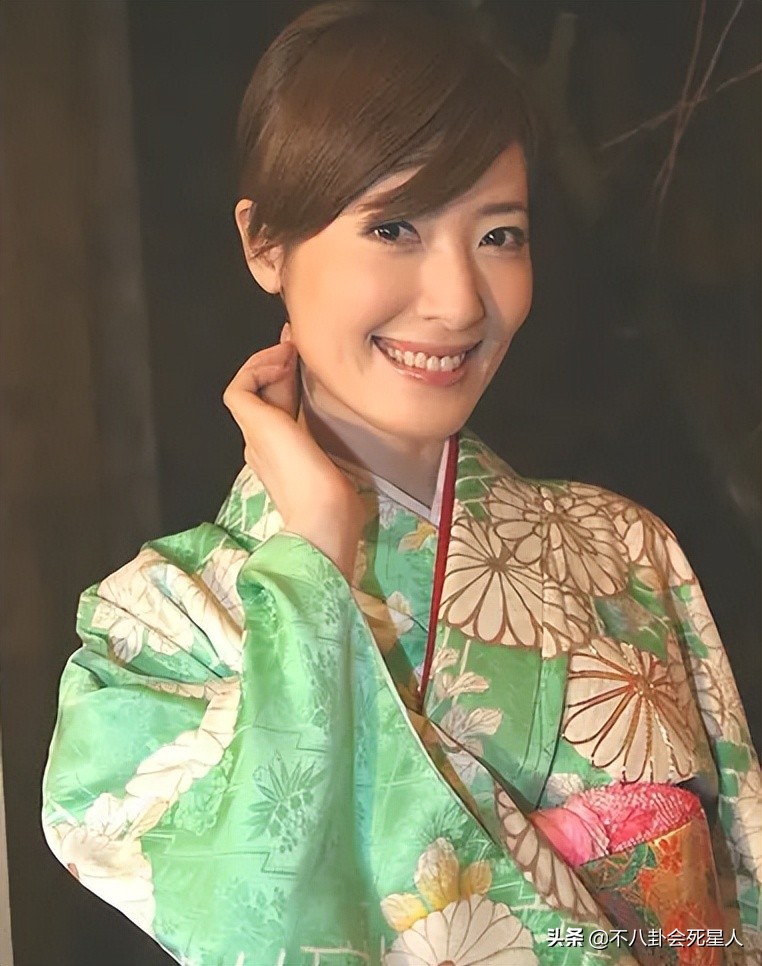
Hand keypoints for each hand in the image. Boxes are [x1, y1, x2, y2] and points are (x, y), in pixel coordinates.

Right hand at [222, 323, 363, 581]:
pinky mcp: (250, 422)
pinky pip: (241, 386)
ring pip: (248, 387)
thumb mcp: (337, 457)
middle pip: (264, 393)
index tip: (304, 357)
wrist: (322, 512)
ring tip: (290, 348)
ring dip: (267, 362)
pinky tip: (284, 361)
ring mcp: (252, 432)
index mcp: (280, 453)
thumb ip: (334, 437)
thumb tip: (347, 410)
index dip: (288, 379)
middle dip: (278, 362)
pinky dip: (258, 368)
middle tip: (294, 337)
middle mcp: (261, 441)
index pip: (279, 406)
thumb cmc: (337, 497)